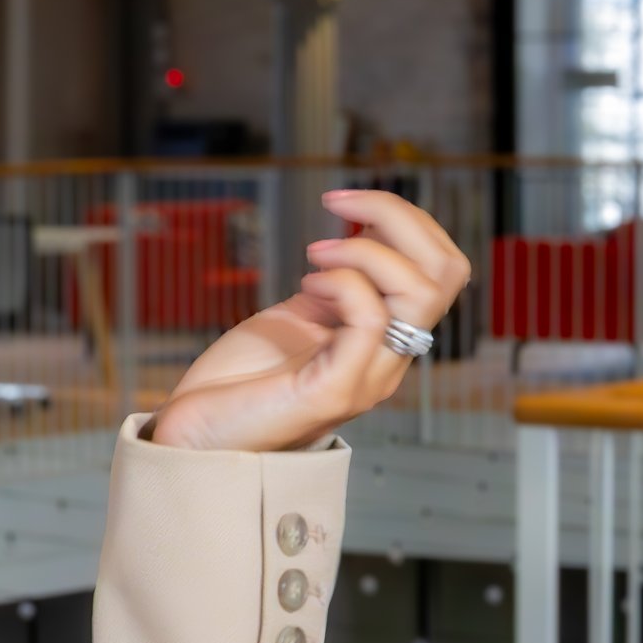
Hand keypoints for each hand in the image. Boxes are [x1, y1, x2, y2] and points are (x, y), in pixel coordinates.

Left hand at [145, 188, 470, 452]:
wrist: (194, 437)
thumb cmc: (239, 381)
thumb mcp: (300, 313)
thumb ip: (337, 282)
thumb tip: (364, 227)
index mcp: (384, 340)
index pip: (442, 270)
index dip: (407, 220)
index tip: (349, 204)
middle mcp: (388, 360)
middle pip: (447, 272)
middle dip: (400, 216)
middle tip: (340, 205)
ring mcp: (368, 378)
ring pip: (421, 291)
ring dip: (365, 250)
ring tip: (314, 254)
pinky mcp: (336, 391)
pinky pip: (371, 318)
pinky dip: (342, 282)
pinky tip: (306, 284)